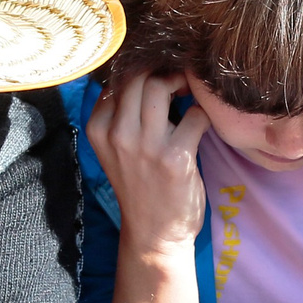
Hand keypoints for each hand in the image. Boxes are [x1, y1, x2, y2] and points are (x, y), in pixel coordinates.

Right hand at [87, 72, 209, 256]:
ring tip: (189, 95)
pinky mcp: (175, 157)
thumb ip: (121, 113)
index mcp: (98, 129)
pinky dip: (203, 113)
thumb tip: (142, 70)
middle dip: (162, 71)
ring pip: (160, 86)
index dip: (140, 69)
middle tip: (178, 82)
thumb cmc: (139, 185)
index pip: (116, 79)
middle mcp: (117, 134)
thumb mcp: (115, 148)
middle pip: (138, 76)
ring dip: (182, 83)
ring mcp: (145, 146)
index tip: (157, 77)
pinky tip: (201, 125)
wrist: (154, 233)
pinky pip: (195, 114)